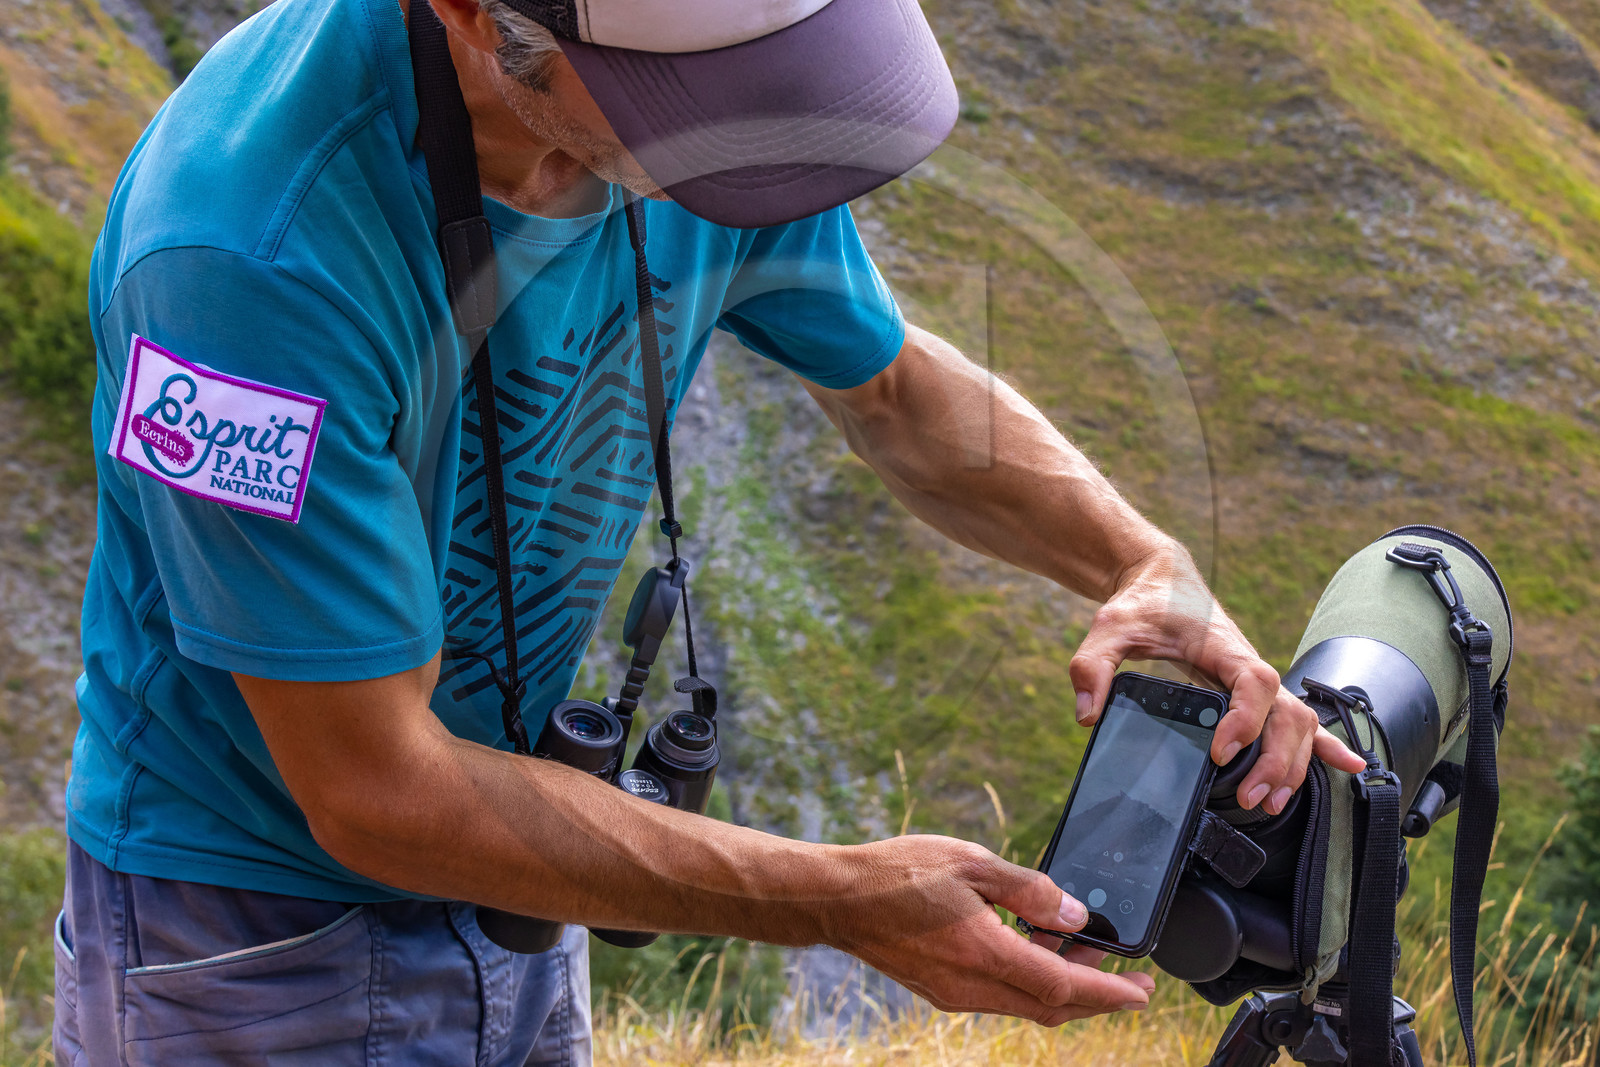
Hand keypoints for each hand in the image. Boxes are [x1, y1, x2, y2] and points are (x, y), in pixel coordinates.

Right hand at [824, 836, 1154, 1025]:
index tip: (1143, 991)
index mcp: (984, 952)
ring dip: (1061, 986)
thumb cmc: (897, 872)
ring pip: (1026, 1005)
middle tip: (1128, 978)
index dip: (1110, 993)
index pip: (1062, 988)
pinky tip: (1033, 948)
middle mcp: (971, 985)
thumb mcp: (970, 861)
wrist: (837, 899)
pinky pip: (1000, 996)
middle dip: (1097, 997)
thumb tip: (1073, 914)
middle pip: (1051, 1008)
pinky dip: (1029, 981)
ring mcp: (953, 994)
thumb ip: (1027, 888)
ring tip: (1082, 951)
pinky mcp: (941, 990)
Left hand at [1068, 541, 1366, 813]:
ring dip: (1293, 764)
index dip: (1246, 719)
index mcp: (1223, 647)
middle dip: (1275, 759)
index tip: (1220, 751)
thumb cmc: (1142, 603)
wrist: (1161, 581)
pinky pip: (1298, 718)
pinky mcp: (1254, 694)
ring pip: (1298, 723)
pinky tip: (1348, 766)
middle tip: (1247, 796)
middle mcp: (1248, 666)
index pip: (1254, 682)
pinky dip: (1324, 743)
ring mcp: (1255, 682)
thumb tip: (1087, 713)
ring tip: (1269, 801)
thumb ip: (1094, 664)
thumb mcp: (1110, 626)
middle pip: (1287, 713)